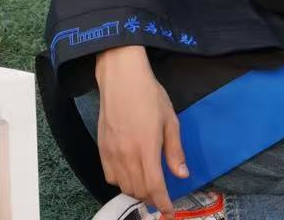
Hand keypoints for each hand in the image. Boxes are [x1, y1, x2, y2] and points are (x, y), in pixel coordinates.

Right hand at [94, 49, 187, 215]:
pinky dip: (121, 182)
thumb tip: (182, 174)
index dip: (163, 203)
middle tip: (161, 196)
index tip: (170, 211)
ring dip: (136, 192)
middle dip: (151, 198)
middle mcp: (127, 155)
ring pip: (123, 186)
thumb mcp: (170, 120)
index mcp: (147, 148)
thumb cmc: (149, 95)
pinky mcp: (101, 148)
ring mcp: (112, 153)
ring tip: (147, 187)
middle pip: (138, 190)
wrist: (121, 78)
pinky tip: (129, 175)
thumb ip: (175, 151)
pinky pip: (110, 176)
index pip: (154, 186)